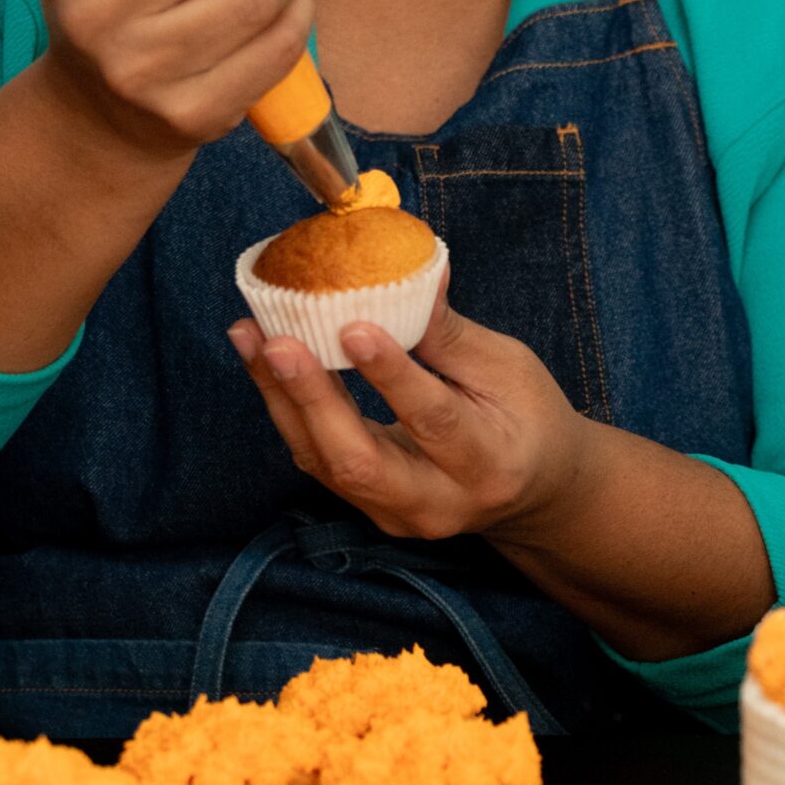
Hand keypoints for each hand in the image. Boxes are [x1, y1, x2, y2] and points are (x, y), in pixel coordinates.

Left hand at [226, 285, 589, 545]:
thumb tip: (416, 270)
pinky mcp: (367, 508)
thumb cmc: (527, 417)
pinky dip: (286, 406)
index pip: (433, 421)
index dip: (391, 375)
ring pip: (324, 463)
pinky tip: (261, 359)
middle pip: (360, 461)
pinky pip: (316, 458)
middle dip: (312, 399)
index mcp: (488, 464)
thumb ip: (451, 333)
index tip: (353, 327)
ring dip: (281, 397)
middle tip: (276, 342)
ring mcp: (396, 514)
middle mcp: (436, 503)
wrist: (534, 489)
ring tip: (250, 336)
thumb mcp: (508, 369)